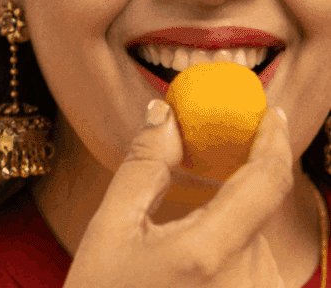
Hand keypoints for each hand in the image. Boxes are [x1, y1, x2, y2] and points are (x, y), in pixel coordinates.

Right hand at [64, 103, 292, 287]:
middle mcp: (249, 285)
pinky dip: (231, 257)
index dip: (273, 140)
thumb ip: (144, 167)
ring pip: (257, 242)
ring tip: (174, 258)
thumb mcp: (110, 231)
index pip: (266, 180)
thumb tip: (165, 115)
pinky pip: (258, 272)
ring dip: (228, 230)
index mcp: (208, 254)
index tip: (269, 114)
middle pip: (257, 211)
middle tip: (197, 182)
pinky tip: (190, 275)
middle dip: (231, 190)